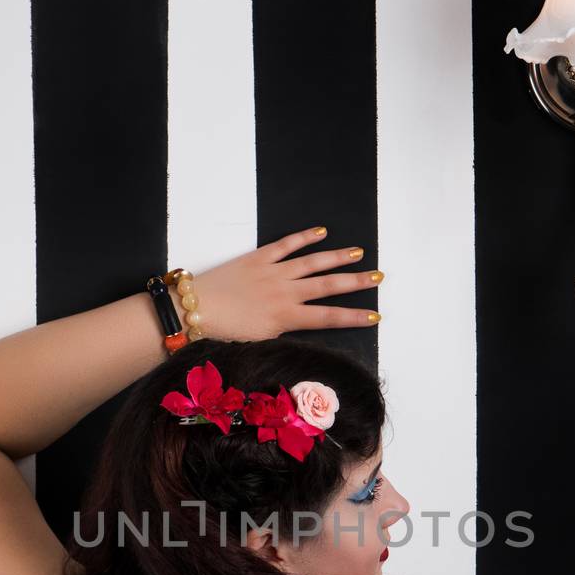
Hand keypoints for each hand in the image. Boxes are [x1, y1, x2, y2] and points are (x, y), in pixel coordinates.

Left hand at [183, 226, 380, 341]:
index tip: (376, 315)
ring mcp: (273, 272)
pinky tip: (321, 232)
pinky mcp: (258, 258)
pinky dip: (304, 237)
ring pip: (313, 262)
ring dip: (338, 257)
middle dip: (357, 282)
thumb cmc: (224, 332)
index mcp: (286, 317)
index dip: (354, 317)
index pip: (329, 317)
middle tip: (379, 277)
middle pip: (329, 286)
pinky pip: (286, 245)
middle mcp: (285, 292)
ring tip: (359, 253)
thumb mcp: (259, 343)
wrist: (195, 309)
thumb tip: (303, 330)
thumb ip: (283, 333)